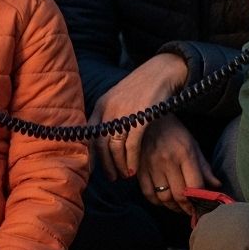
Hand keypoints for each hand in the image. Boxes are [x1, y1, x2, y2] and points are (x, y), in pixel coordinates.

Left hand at [93, 53, 188, 179]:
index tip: (90, 169)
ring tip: (123, 175)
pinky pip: (131, 145)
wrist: (161, 72)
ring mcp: (124, 113)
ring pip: (115, 147)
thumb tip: (103, 140)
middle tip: (111, 177)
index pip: (88, 133)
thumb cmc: (141, 89)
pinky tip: (133, 170)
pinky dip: (131, 160)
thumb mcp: (118, 99)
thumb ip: (109, 117)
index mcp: (101, 105)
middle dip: (105, 164)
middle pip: (100, 144)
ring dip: (119, 165)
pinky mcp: (140, 118)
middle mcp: (109, 109)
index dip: (88, 153)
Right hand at [135, 114, 219, 212]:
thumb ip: (204, 167)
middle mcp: (168, 160)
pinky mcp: (139, 168)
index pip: (195, 185)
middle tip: (191, 211)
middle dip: (187, 208)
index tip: (201, 207)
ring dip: (172, 207)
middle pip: (179, 195)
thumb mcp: (193, 144)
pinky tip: (162, 201)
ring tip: (178, 207)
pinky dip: (156, 202)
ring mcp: (151, 165)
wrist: (149, 117)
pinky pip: (147, 193)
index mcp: (185, 153)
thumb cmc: (174, 132)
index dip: (200, 201)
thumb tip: (217, 186)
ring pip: (163, 197)